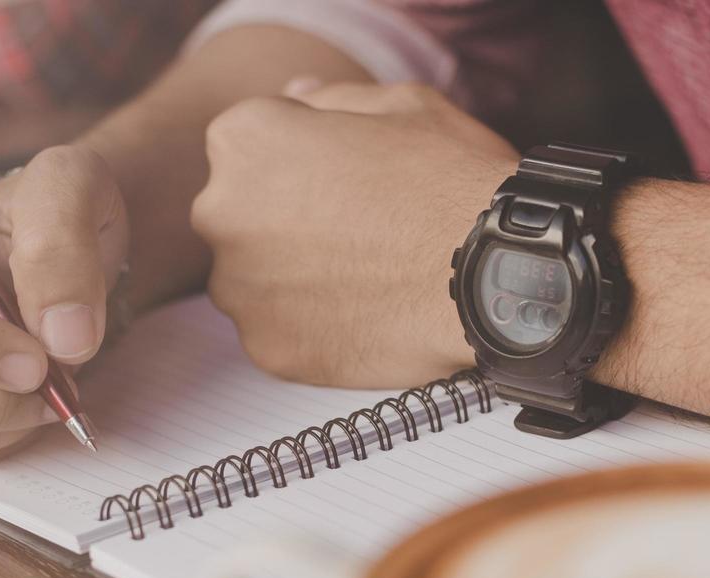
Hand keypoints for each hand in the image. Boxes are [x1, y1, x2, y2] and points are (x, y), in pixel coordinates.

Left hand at [192, 81, 517, 387]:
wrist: (489, 275)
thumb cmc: (451, 184)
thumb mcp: (400, 105)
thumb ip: (332, 100)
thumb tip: (296, 98)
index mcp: (244, 139)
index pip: (249, 149)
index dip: (303, 164)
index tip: (344, 182)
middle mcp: (220, 210)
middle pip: (241, 215)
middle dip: (286, 223)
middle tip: (357, 234)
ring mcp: (238, 287)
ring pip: (254, 280)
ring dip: (293, 279)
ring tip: (363, 277)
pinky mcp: (265, 347)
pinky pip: (277, 334)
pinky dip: (310, 329)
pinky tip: (361, 315)